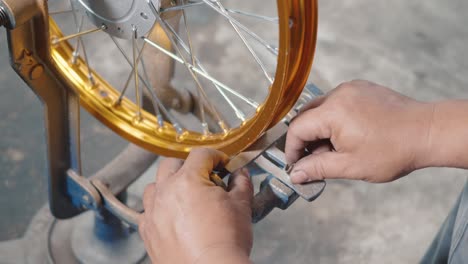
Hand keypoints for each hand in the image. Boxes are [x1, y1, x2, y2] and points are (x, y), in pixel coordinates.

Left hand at [139, 148, 252, 263]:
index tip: (223, 164)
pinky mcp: (148, 231)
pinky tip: (173, 216)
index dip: (216, 156)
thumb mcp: (241, 205)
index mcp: (188, 180)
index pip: (201, 155)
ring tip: (186, 195)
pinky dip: (159, 208)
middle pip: (172, 164)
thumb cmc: (224, 241)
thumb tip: (240, 175)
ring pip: (155, 185)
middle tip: (205, 178)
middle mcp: (166, 192)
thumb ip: (241, 183)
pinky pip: (148, 211)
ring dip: (169, 184)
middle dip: (190, 166)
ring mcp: (153, 212)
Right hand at [286, 80, 433, 182]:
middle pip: (306, 116)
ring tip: (336, 149)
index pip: (297, 128)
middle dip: (306, 139)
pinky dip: (334, 119)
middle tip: (316, 160)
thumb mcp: (350, 166)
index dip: (292, 149)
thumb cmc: (394, 150)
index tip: (296, 164)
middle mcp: (338, 94)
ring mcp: (351, 88)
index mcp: (332, 112)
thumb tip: (296, 174)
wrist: (427, 132)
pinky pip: (336, 102)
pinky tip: (348, 135)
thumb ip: (318, 168)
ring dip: (321, 129)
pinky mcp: (361, 88)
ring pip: (321, 109)